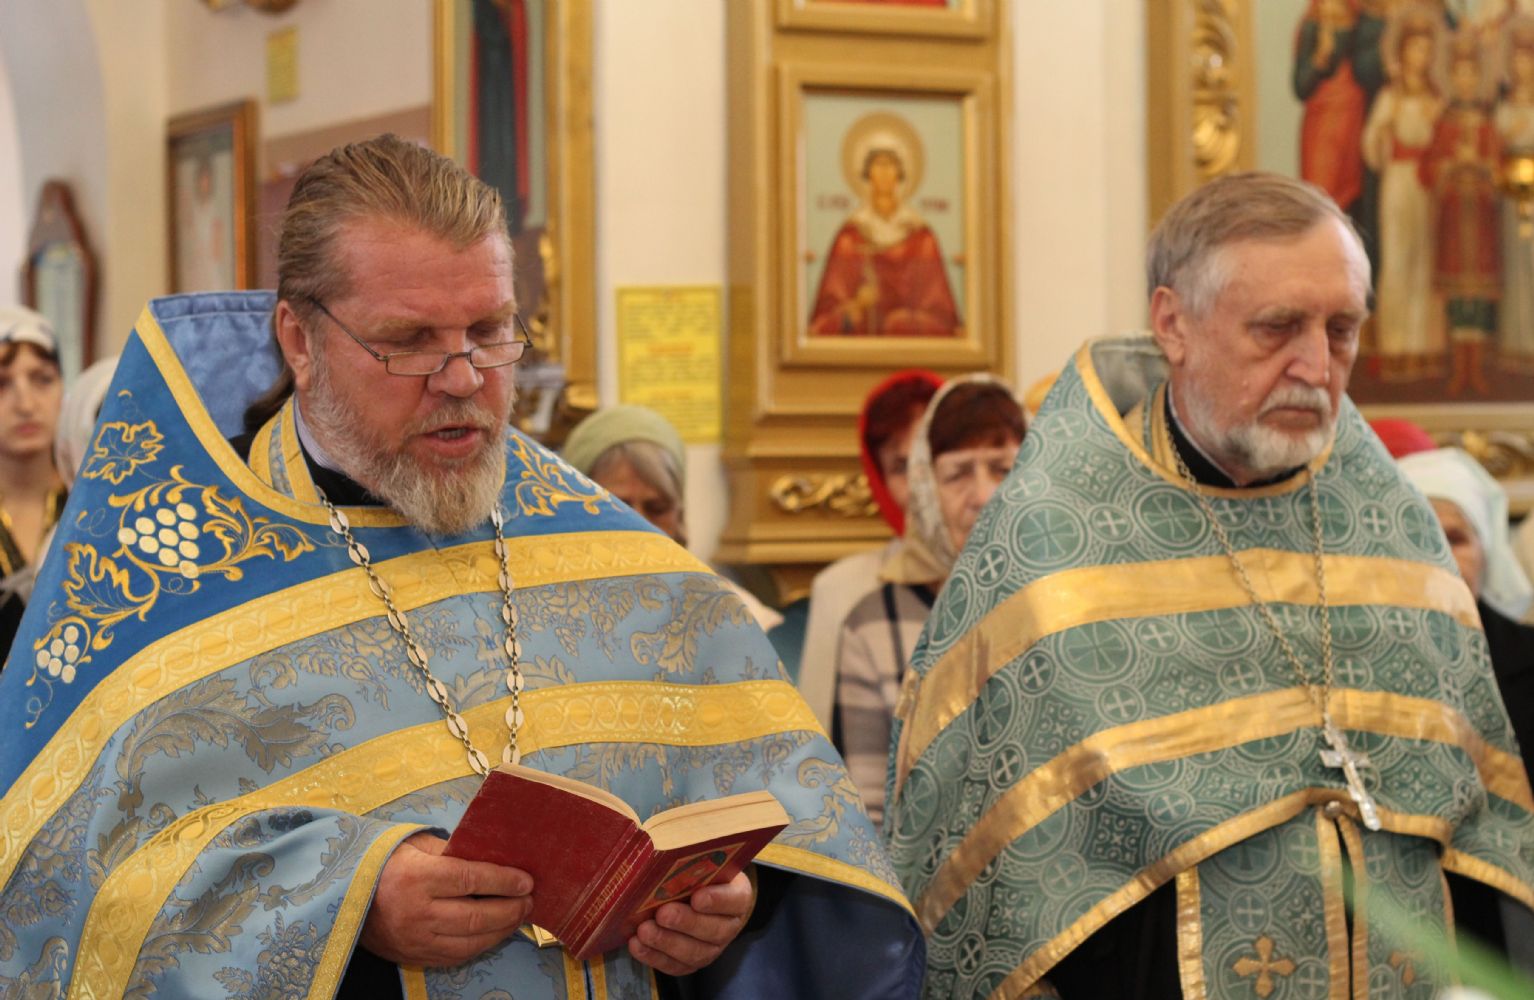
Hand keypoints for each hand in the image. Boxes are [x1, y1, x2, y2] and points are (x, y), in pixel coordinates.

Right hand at [360, 831, 534, 966]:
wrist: (343, 895)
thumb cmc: (385, 861)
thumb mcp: (416, 844)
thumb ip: (454, 850)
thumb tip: (495, 858)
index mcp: (417, 877)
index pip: (471, 879)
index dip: (504, 881)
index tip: (527, 881)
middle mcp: (416, 912)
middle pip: (476, 916)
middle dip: (510, 909)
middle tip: (530, 900)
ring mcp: (414, 939)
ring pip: (470, 942)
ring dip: (501, 930)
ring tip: (519, 916)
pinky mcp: (413, 956)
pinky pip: (456, 956)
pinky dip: (480, 945)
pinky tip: (495, 933)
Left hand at [627, 868, 753, 976]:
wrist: (698, 895)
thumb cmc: (699, 873)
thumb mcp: (703, 860)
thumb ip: (693, 857)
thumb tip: (669, 844)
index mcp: (737, 896)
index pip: (735, 899)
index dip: (718, 900)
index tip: (697, 897)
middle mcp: (729, 925)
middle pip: (713, 930)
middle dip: (685, 923)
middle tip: (662, 913)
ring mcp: (711, 948)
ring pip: (693, 952)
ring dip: (666, 942)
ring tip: (644, 931)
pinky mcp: (691, 963)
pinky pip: (675, 966)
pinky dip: (654, 957)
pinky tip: (637, 945)